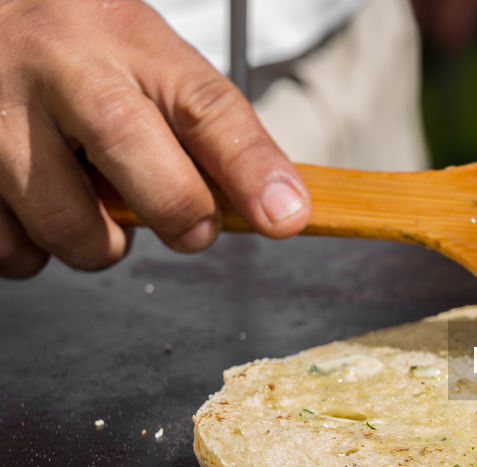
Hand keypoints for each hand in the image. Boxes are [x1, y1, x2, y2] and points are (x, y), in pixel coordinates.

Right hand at [0, 0, 311, 277]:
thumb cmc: (80, 53)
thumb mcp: (152, 64)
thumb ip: (207, 131)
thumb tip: (276, 208)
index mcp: (128, 42)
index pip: (205, 105)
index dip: (251, 168)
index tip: (284, 218)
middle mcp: (57, 67)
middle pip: (129, 148)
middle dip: (173, 209)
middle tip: (189, 227)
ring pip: (64, 222)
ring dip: (99, 243)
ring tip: (95, 207)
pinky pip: (8, 247)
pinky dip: (32, 250)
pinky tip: (36, 208)